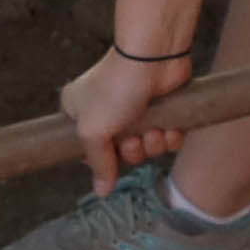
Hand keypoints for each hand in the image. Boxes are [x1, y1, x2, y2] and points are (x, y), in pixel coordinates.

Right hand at [61, 37, 195, 190]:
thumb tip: (101, 192)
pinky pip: (167, 138)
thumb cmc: (115, 88)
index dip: (100, 160)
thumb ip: (98, 164)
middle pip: (121, 153)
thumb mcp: (93, 131)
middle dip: (131, 151)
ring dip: (152, 144)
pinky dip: (169, 136)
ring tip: (153, 129)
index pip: (88, 150)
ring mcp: (136, 110)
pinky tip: (169, 126)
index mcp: (80, 110)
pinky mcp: (162, 109)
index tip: (107, 156)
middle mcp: (107, 111)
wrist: (153, 57)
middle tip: (132, 139)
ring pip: (146, 148)